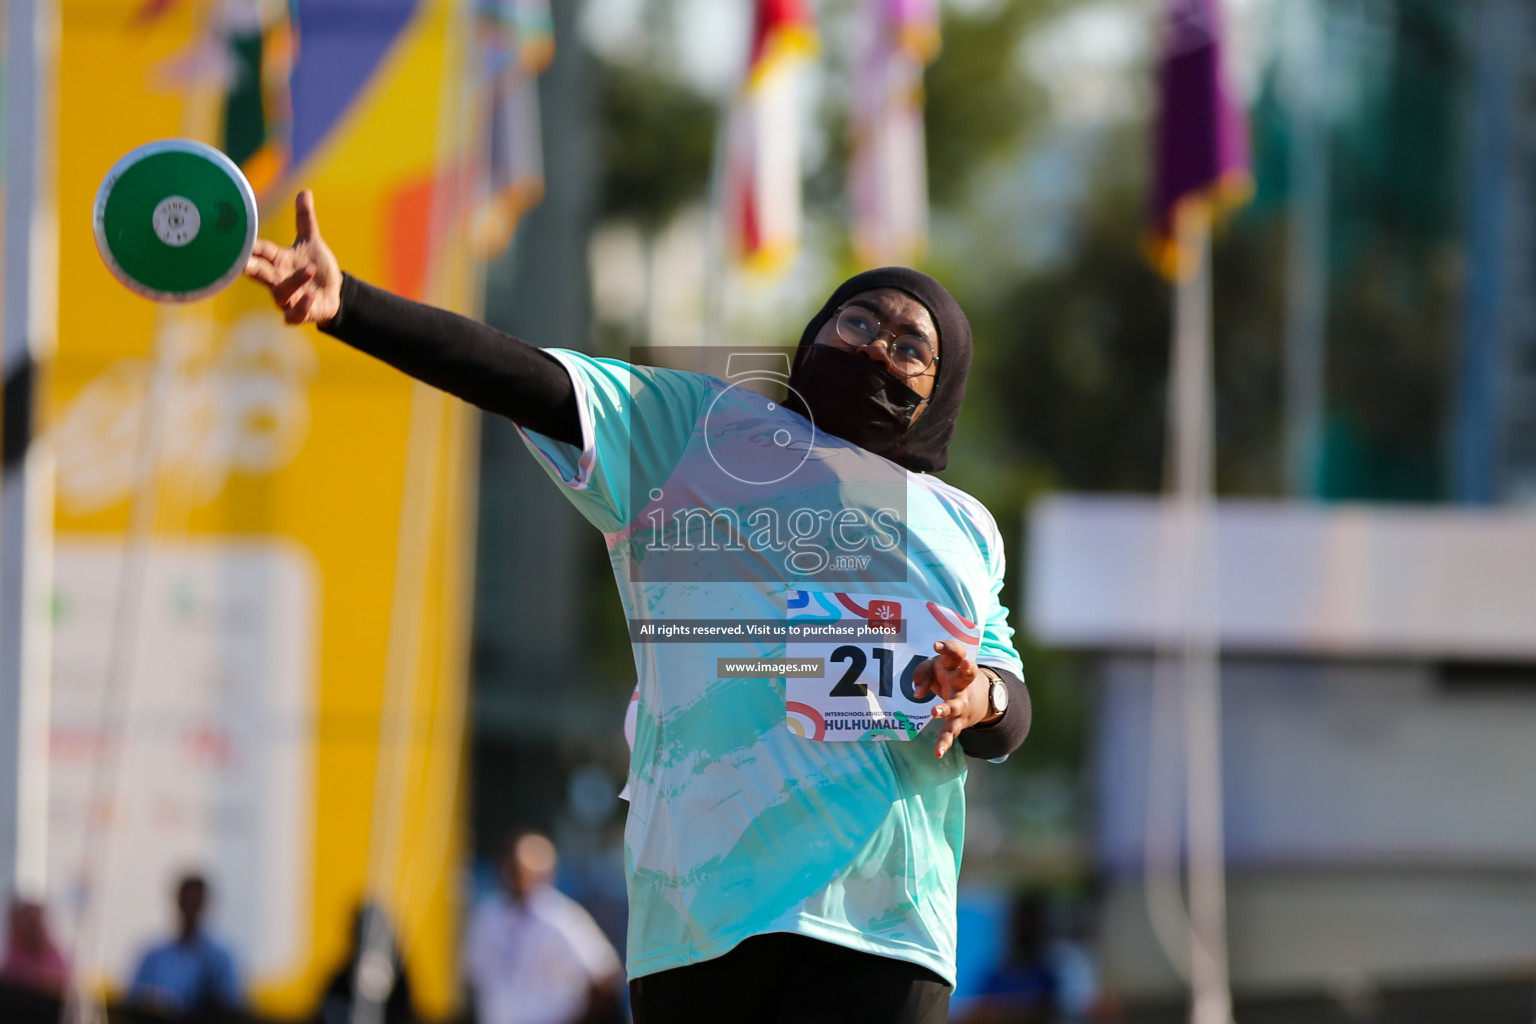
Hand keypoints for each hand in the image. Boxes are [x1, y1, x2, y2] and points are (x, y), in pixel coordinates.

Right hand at [244, 189, 341, 325]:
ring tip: (310, 270)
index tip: (235, 238)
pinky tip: (310, 298)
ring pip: (281, 292)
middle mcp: (277, 279)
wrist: (334, 294)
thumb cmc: (316, 267)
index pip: (261, 250)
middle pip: (258, 273)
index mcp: (278, 260)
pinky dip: (301, 307)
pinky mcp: (299, 313)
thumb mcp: (312, 241)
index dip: (250, 245)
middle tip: (241, 263)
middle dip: (248, 268)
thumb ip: (305, 219)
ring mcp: (287, 298)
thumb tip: (304, 191)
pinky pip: (294, 315)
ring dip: (294, 281)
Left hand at [911, 640, 995, 757]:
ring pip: (955, 705)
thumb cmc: (948, 675)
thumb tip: (916, 693)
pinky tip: (938, 752)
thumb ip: (922, 673)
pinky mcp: (959, 720)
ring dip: (945, 708)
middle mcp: (962, 683)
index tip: (936, 645)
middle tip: (967, 665)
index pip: (955, 652)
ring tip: (934, 711)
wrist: (979, 698)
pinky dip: (944, 742)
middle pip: (966, 675)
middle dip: (967, 670)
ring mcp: (962, 702)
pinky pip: (951, 731)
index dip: (947, 648)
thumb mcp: (935, 667)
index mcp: (955, 665)